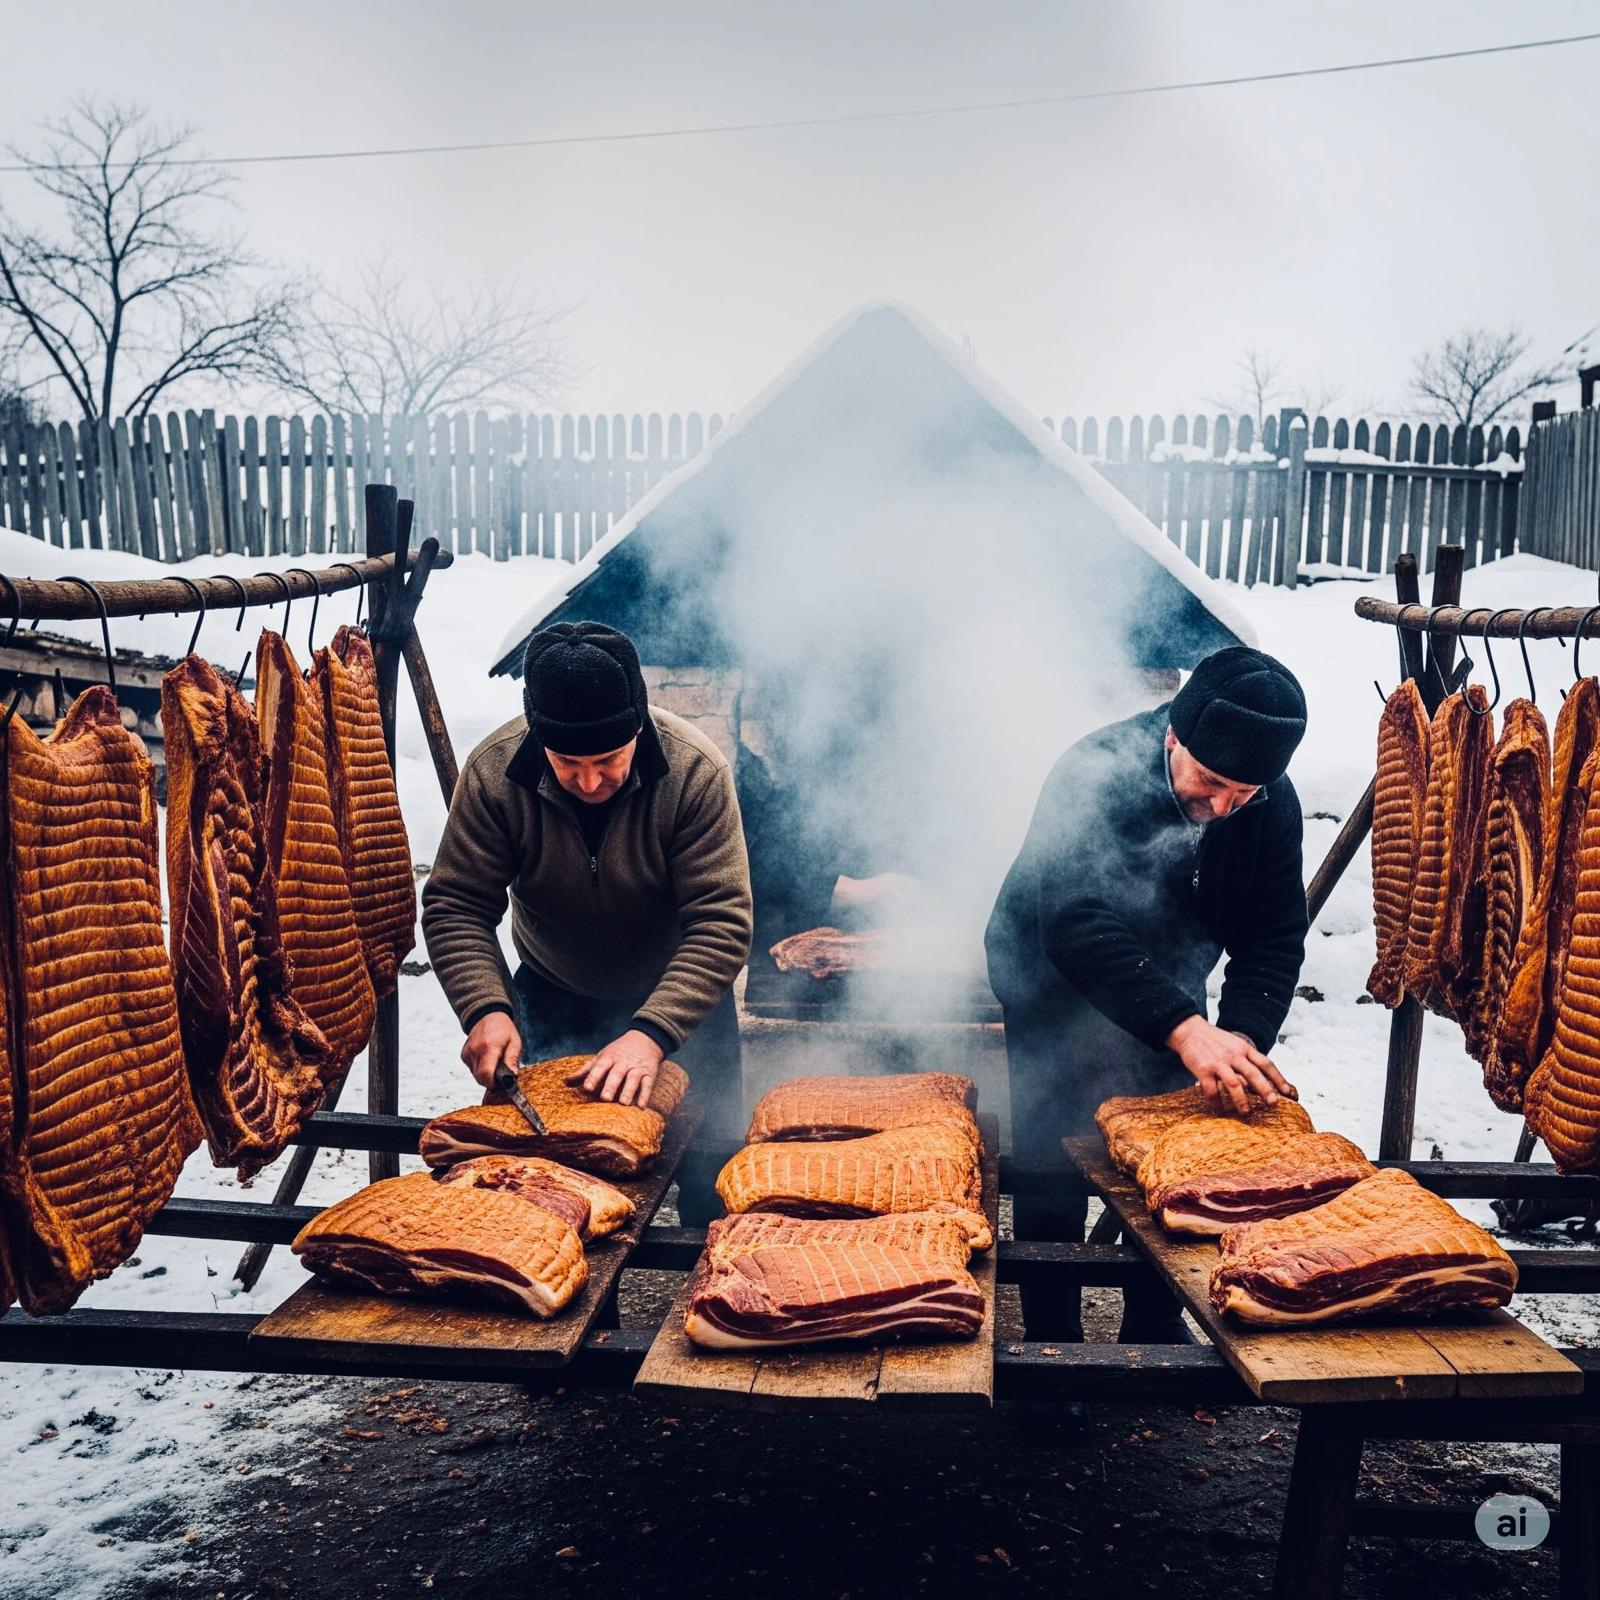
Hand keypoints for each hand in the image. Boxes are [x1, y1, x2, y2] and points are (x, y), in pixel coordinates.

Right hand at [461, 1010, 521, 1090]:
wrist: (488, 1016)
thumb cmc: (504, 1029)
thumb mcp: (515, 1042)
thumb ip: (512, 1060)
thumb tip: (511, 1078)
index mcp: (489, 1047)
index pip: (485, 1074)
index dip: (493, 1084)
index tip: (501, 1085)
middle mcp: (475, 1051)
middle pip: (480, 1078)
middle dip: (491, 1081)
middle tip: (502, 1075)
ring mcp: (467, 1053)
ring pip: (475, 1075)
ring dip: (486, 1075)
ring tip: (495, 1063)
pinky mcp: (464, 1055)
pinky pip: (472, 1069)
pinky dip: (480, 1068)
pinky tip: (487, 1059)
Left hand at [566, 1029, 665, 1107]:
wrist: (645, 1039)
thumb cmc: (618, 1051)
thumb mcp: (602, 1057)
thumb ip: (585, 1071)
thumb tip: (565, 1082)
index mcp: (609, 1057)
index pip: (600, 1067)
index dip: (593, 1077)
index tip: (586, 1088)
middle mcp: (623, 1062)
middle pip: (616, 1074)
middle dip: (611, 1085)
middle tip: (605, 1098)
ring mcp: (637, 1068)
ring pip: (633, 1079)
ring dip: (628, 1091)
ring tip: (623, 1103)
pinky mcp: (649, 1073)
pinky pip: (647, 1084)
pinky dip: (645, 1095)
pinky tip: (641, 1106)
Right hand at [1166, 1015, 1294, 1114]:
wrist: (1190, 1031)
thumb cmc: (1214, 1041)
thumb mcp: (1234, 1044)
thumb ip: (1246, 1061)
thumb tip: (1259, 1084)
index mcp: (1244, 1048)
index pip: (1265, 1063)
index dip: (1278, 1078)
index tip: (1287, 1092)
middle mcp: (1233, 1055)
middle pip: (1253, 1073)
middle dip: (1265, 1089)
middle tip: (1273, 1103)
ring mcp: (1218, 1063)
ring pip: (1234, 1083)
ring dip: (1241, 1100)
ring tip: (1246, 1113)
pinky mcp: (1203, 1070)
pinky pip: (1211, 1090)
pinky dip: (1217, 1103)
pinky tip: (1220, 1111)